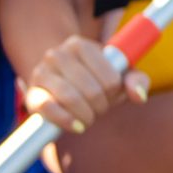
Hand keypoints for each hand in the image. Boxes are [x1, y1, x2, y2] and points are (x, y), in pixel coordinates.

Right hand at [25, 33, 147, 133]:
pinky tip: (78, 126)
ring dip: (86, 115)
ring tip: (88, 118)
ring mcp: (41, 73)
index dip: (115, 93)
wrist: (59, 80)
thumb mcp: (119, 75)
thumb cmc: (95, 78)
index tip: (110, 93)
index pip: (111, 78)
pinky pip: (48, 108)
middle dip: (101, 106)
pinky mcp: (32, 94)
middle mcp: (57, 54)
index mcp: (80, 45)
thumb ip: (137, 80)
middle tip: (99, 108)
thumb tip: (139, 96)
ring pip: (71, 98)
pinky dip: (65, 120)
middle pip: (92, 91)